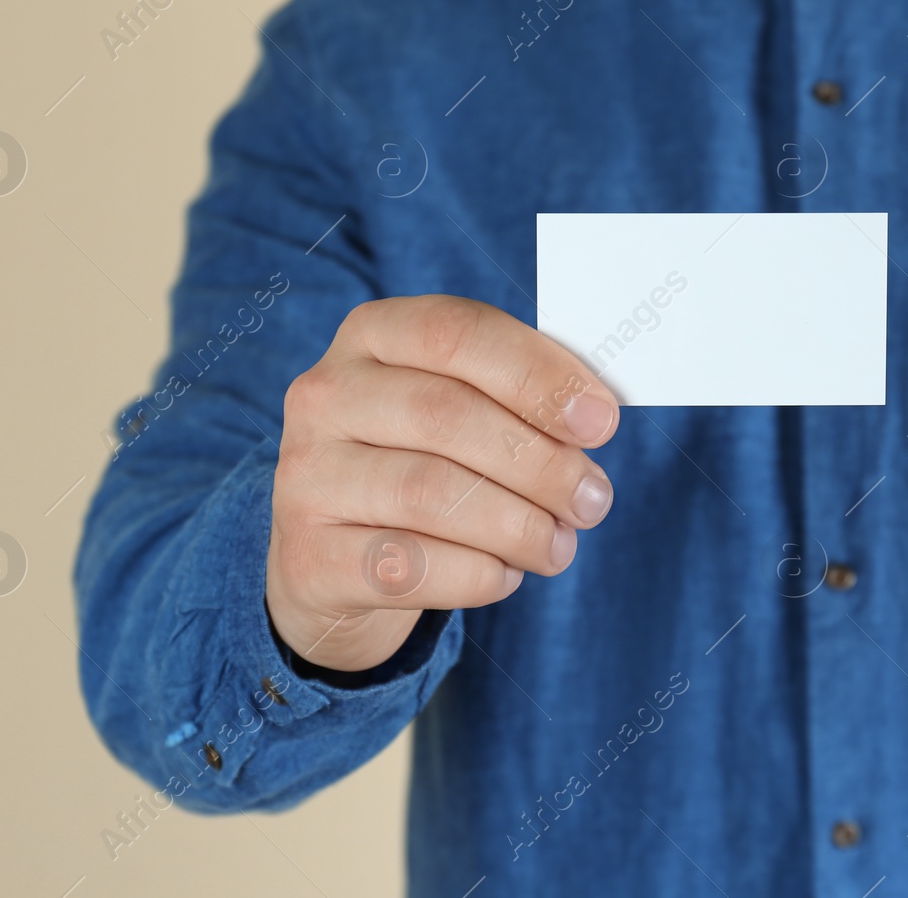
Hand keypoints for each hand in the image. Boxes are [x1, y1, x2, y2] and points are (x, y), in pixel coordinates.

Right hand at [265, 295, 619, 671]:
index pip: (457, 332)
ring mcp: (306, 475)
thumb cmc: (424, 463)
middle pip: (446, 414)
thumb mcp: (463, 409)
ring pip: (431, 493)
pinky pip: (410, 566)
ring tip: (558, 544)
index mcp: (373, 334)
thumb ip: (522, 397)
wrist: (332, 559)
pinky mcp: (310, 556)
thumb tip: (596, 413)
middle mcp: (326, 394)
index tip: (601, 422)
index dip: (537, 375)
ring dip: (518, 525)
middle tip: (592, 498)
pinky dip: (477, 574)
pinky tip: (504, 573)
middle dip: (540, 461)